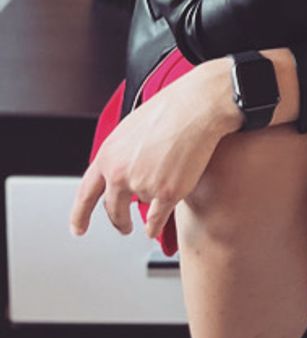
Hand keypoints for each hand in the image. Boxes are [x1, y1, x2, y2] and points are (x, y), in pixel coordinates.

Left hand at [69, 64, 229, 241]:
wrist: (197, 107)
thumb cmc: (170, 109)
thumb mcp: (130, 129)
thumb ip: (120, 155)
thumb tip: (121, 170)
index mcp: (107, 156)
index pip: (85, 194)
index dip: (80, 215)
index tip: (79, 228)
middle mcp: (119, 174)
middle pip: (113, 209)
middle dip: (119, 221)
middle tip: (123, 226)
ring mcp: (142, 185)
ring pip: (144, 205)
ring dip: (153, 200)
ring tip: (167, 182)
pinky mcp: (167, 194)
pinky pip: (156, 220)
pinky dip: (154, 227)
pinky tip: (154, 229)